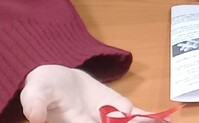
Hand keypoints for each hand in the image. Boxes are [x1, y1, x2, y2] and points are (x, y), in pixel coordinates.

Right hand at [22, 64, 143, 122]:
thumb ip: (35, 103)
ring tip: (151, 119)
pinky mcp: (120, 109)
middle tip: (135, 121)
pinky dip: (149, 117)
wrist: (56, 78)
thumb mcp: (35, 92)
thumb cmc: (43, 88)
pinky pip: (137, 115)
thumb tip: (34, 116)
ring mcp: (110, 118)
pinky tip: (164, 118)